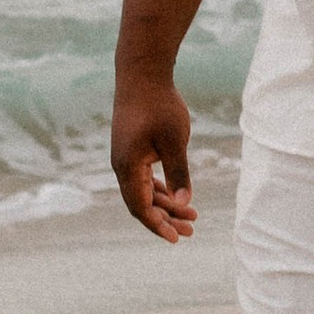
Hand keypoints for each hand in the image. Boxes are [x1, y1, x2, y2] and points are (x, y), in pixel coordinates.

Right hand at [112, 71, 196, 240]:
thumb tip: (185, 203)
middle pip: (142, 203)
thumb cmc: (160, 105)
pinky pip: (144, 177)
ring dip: (166, 204)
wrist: (142, 74)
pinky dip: (161, 188)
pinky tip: (177, 196)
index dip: (158, 225)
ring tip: (192, 215)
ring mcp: (125, 157)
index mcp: (128, 167)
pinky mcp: (131, 149)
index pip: (141, 207)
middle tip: (191, 231)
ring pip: (144, 190)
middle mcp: (121, 166)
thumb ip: (179, 173)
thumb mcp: (175, 141)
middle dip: (165, 219)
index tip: (177, 238)